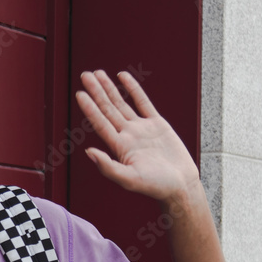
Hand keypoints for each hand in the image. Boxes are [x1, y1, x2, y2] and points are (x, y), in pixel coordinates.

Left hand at [75, 70, 199, 202]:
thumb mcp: (130, 179)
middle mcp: (128, 136)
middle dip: (96, 92)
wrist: (181, 186)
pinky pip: (143, 102)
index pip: (101, 123)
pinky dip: (133, 89)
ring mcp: (141, 129)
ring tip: (98, 74)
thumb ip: (108, 167)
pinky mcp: (157, 125)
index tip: (80, 94)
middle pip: (108, 110)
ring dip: (110, 89)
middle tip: (85, 75)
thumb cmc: (156, 187)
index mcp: (119, 147)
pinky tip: (123, 77)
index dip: (90, 109)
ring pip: (122, 104)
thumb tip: (89, 152)